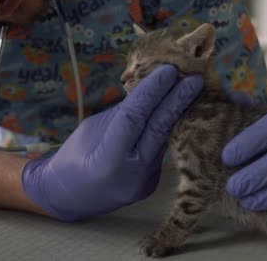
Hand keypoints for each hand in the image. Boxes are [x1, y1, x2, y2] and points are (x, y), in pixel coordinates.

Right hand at [21, 65, 202, 220]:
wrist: (71, 197)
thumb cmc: (73, 157)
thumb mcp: (91, 129)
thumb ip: (121, 114)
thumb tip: (148, 91)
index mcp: (108, 160)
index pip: (134, 118)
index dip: (152, 92)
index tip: (169, 70)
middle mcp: (132, 174)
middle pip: (159, 130)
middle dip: (178, 101)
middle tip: (195, 79)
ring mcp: (145, 182)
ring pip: (163, 140)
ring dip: (175, 114)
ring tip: (187, 91)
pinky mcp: (152, 184)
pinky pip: (160, 151)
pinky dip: (165, 132)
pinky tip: (174, 115)